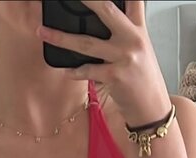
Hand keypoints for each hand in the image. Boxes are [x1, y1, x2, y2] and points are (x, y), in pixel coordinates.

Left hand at [37, 0, 170, 126]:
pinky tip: (66, 70)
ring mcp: (124, 57)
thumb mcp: (140, 50)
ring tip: (42, 32)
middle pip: (107, 10)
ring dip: (61, 38)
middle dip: (87, 0)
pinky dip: (75, 71)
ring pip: (87, 43)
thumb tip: (104, 17)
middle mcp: (132, 39)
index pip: (133, 0)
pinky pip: (88, 70)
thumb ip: (125, 32)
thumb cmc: (143, 81)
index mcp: (139, 30)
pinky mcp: (115, 76)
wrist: (152, 109)